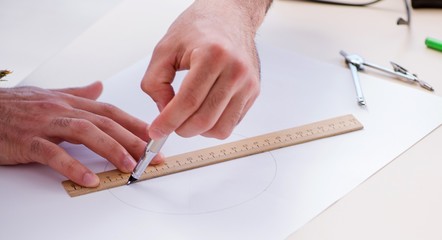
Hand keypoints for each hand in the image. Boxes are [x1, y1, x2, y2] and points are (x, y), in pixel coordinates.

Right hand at [0, 82, 162, 186]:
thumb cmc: (14, 106)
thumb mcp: (50, 96)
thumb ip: (78, 93)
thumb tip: (100, 87)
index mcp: (70, 102)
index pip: (110, 111)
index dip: (135, 124)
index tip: (154, 137)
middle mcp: (62, 109)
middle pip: (105, 122)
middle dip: (132, 139)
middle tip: (152, 156)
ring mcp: (45, 124)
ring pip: (85, 132)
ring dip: (111, 149)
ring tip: (129, 166)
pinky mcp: (27, 140)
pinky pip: (53, 154)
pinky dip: (72, 166)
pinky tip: (89, 179)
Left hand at [141, 0, 268, 139]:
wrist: (230, 16)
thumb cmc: (199, 27)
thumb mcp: (165, 48)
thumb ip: (155, 82)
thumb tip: (163, 112)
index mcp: (213, 56)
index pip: (188, 101)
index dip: (168, 122)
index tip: (156, 131)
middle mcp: (235, 70)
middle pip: (205, 119)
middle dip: (181, 129)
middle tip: (169, 125)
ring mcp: (248, 83)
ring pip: (220, 128)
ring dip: (198, 131)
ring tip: (187, 119)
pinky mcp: (253, 92)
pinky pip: (231, 123)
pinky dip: (213, 126)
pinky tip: (203, 112)